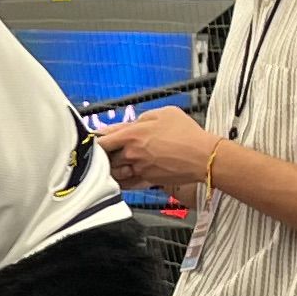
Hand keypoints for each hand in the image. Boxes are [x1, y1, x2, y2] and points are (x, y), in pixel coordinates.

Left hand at [92, 108, 217, 191]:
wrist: (203, 157)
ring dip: (113, 168)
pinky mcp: (147, 180)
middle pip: (107, 157)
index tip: (92, 141)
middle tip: (106, 152)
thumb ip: (143, 117)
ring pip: (116, 172)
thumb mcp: (164, 113)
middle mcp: (132, 154)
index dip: (95, 141)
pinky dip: (124, 180)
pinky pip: (128, 182)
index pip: (102, 140)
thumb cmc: (186, 133)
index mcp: (132, 134)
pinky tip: (125, 176)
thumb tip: (133, 124)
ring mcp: (139, 169)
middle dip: (105, 155)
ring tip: (116, 163)